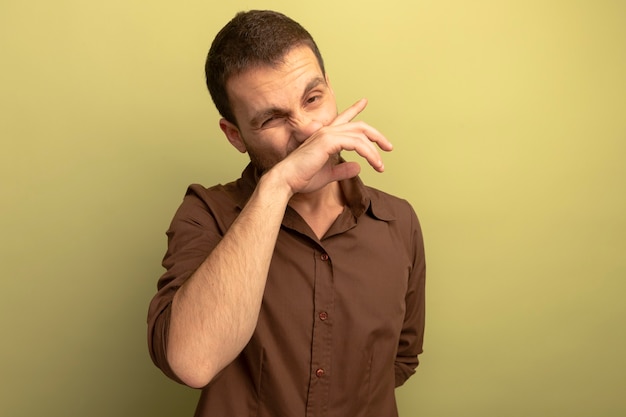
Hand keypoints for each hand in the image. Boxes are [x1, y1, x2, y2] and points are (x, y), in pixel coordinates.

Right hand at [271, 98, 392, 194]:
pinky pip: (356, 144)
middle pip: (359, 126)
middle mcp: (327, 131)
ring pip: (361, 136)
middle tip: (389, 147)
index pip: (343, 118)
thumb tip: (358, 167)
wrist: (286, 180)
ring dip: (374, 152)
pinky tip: (374, 163)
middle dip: (376, 135)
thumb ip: (342, 170)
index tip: (364, 101)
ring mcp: (327, 134)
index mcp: (325, 136)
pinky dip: (368, 153)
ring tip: (381, 166)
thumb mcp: (328, 174)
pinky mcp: (328, 141)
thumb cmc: (302, 178)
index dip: (355, 109)